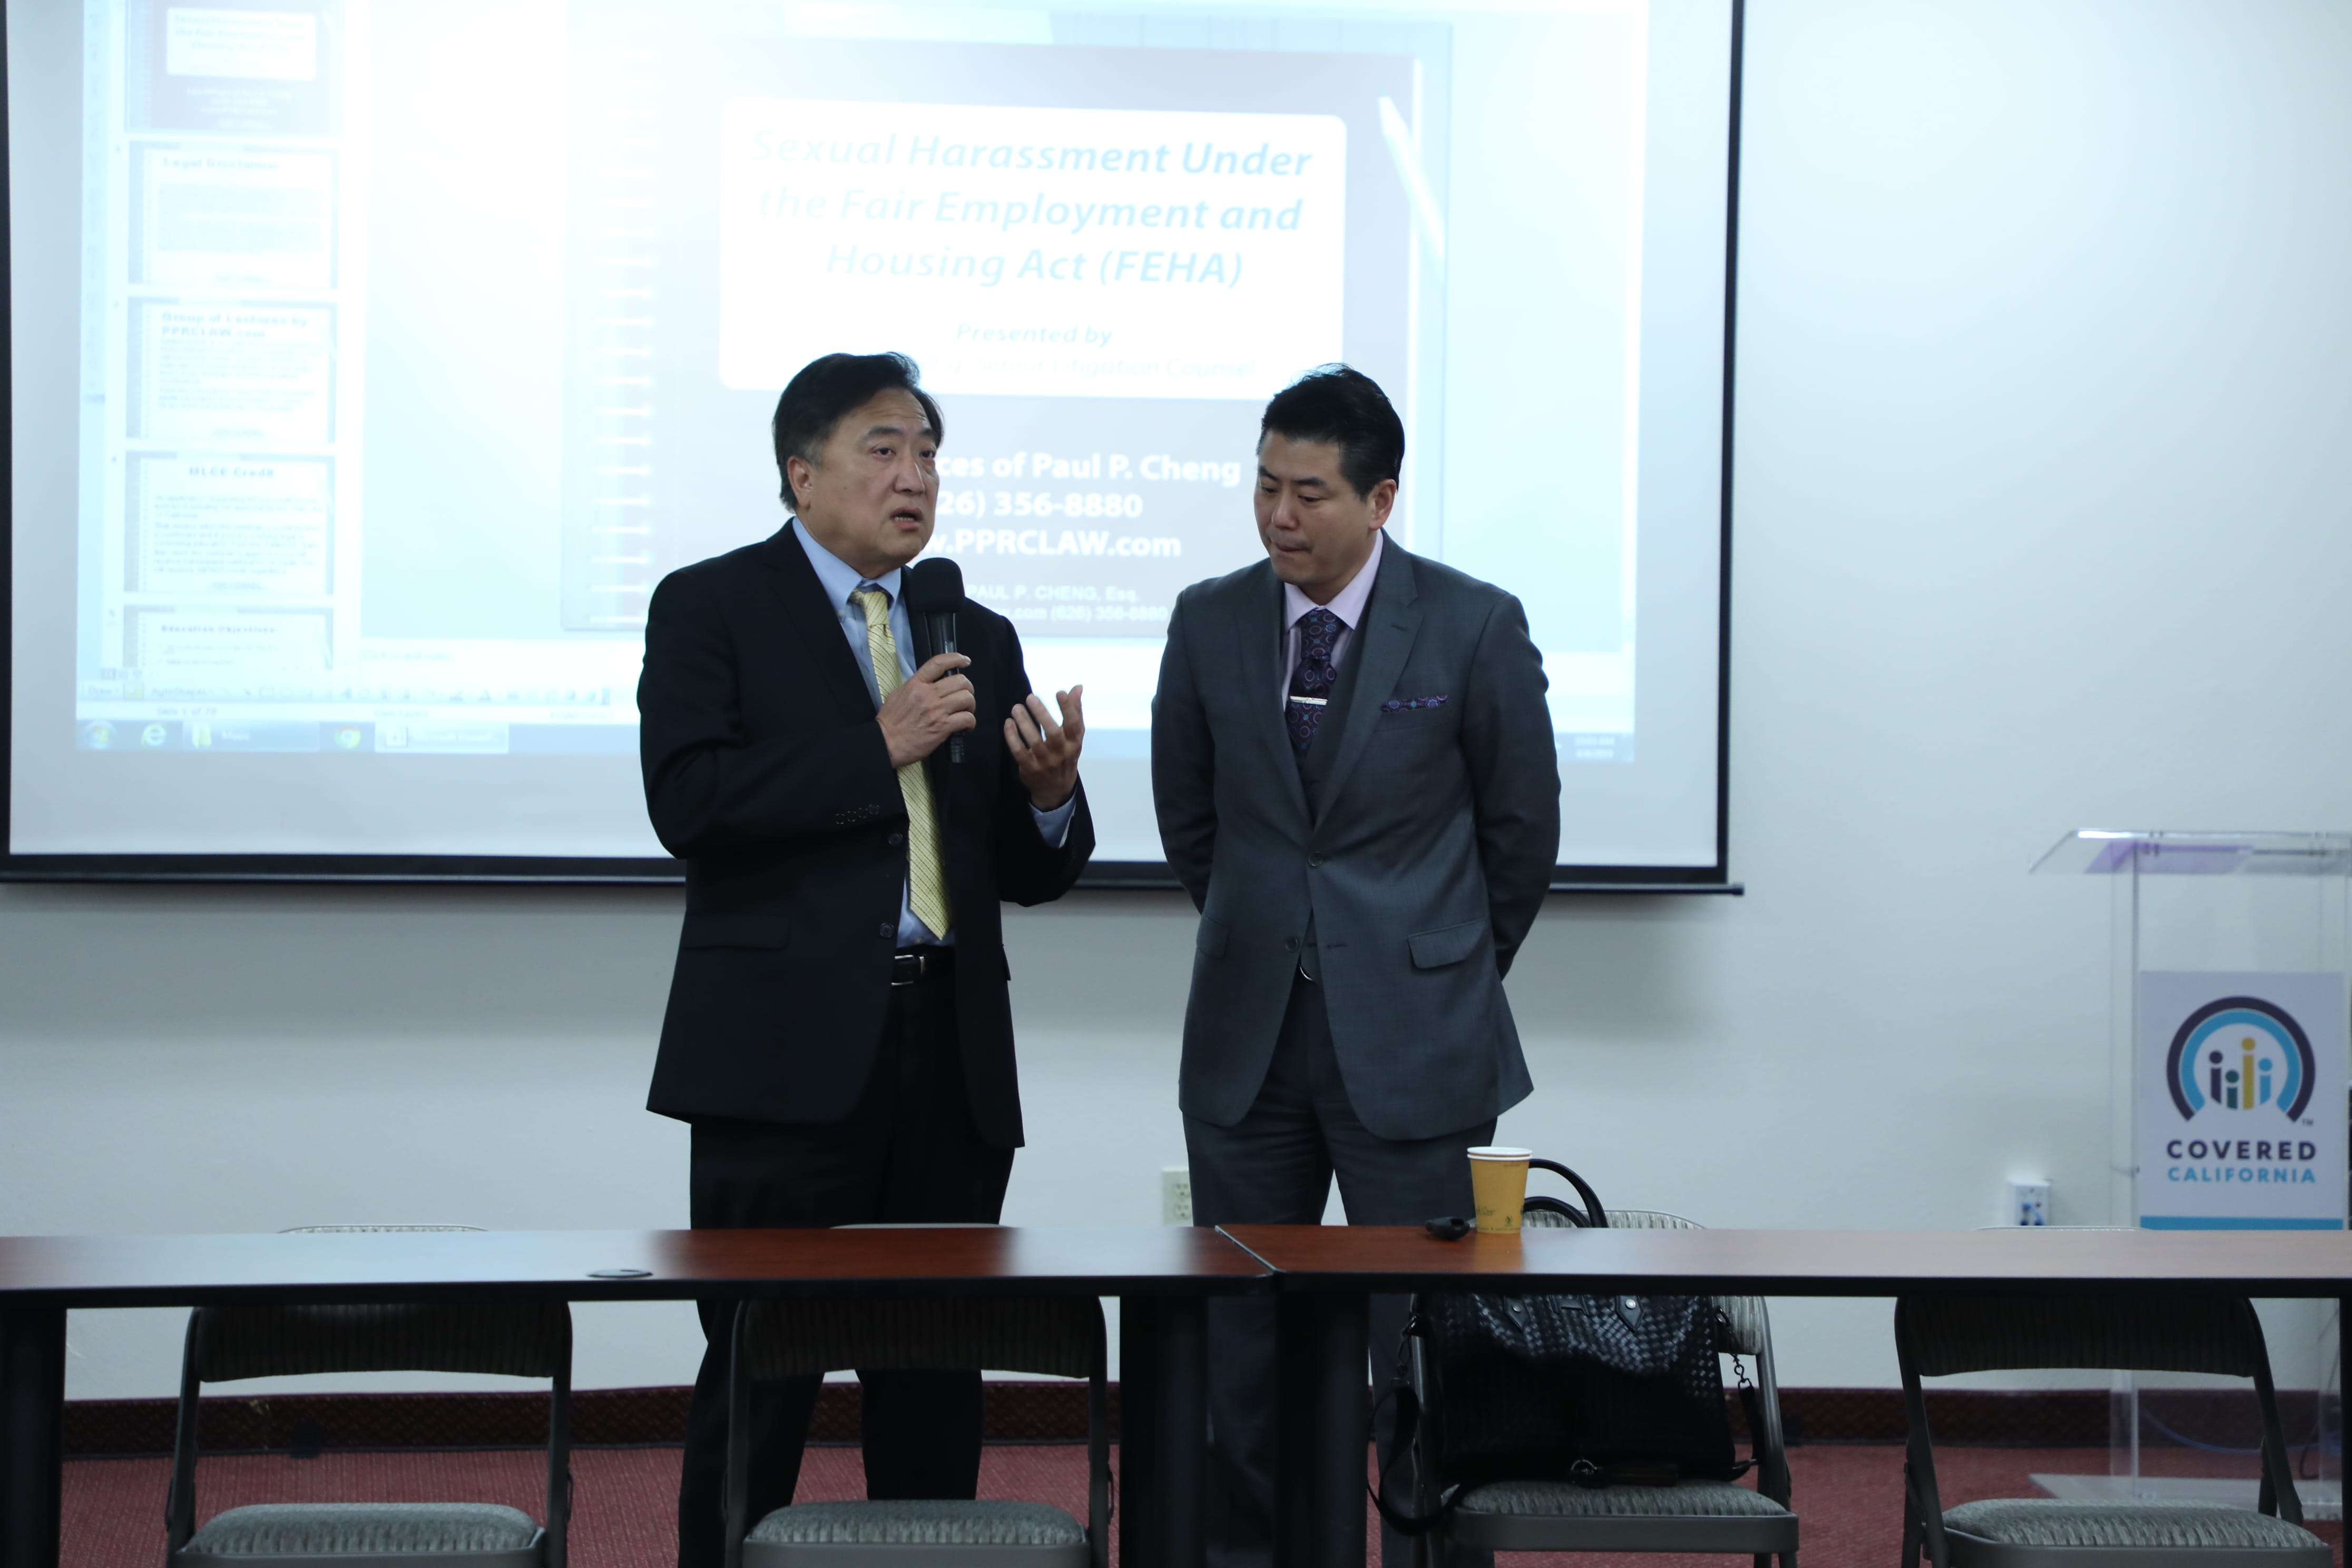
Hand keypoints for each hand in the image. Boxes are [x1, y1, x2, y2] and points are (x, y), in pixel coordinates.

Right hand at [878, 653, 975, 766]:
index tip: (965, 661)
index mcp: (915, 684)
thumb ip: (915, 686)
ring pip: (967, 698)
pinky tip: (965, 726)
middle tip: (964, 697)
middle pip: (960, 681)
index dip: (956, 658)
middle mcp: (928, 694)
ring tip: (965, 712)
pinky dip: (970, 722)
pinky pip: (967, 718)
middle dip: (967, 688)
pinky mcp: (942, 727)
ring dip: (970, 705)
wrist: (886, 743)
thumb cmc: (890, 722)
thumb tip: (930, 683)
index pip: (938, 663)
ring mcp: (936, 710)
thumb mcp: (898, 694)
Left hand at [1006, 685, 1084, 808]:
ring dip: (1024, 723)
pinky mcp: (1029, 767)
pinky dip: (1012, 737)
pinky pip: (1019, 751)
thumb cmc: (1065, 755)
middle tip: (1030, 697)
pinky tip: (1009, 723)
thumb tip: (1077, 687)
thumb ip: (1075, 711)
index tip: (1059, 692)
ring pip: (1034, 741)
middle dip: (1042, 714)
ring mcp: (1045, 762)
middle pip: (1053, 733)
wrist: (1056, 789)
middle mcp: (1061, 752)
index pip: (1074, 724)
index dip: (1068, 708)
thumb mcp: (1074, 736)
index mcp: (1074, 742)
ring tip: (1016, 708)